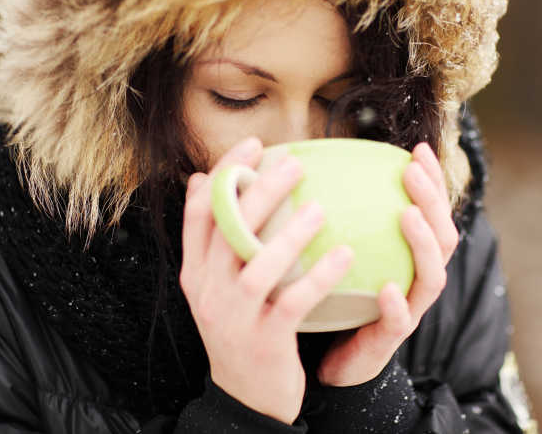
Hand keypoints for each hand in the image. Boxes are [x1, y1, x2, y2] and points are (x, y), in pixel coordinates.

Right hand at [180, 137, 353, 423]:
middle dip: (259, 190)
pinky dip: (319, 276)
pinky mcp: (266, 338)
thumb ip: (211, 238)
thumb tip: (199, 179)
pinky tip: (345, 254)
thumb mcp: (215, 285)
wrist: (245, 397)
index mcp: (196, 272)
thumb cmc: (240, 328)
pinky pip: (294, 301)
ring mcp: (235, 316)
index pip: (200, 213)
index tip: (253, 144)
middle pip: (229, 230)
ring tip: (320, 207)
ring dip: (290, 232)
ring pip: (258, 264)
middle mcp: (209, 290)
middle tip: (294, 162)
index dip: (223, 174)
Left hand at [316, 142, 458, 386]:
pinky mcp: (388, 339)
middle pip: (443, 238)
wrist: (334, 360)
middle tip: (412, 171)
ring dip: (422, 243)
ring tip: (408, 214)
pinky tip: (385, 288)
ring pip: (431, 277)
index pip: (432, 214)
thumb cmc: (338, 297)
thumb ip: (339, 219)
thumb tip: (309, 166)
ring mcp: (408, 310)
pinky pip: (399, 322)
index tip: (416, 149)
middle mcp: (416, 281)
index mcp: (408, 258)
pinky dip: (396, 304)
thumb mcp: (340, 253)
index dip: (432, 182)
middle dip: (433, 201)